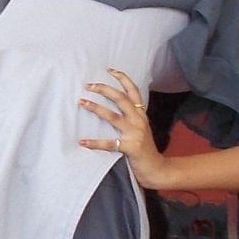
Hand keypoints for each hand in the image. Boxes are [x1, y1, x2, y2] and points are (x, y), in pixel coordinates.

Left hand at [78, 70, 165, 185]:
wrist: (157, 169)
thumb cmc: (144, 149)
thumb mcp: (141, 128)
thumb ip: (131, 117)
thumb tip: (113, 106)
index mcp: (141, 114)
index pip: (133, 91)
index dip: (123, 78)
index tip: (110, 70)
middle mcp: (139, 120)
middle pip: (121, 98)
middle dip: (104, 89)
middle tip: (89, 85)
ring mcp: (135, 133)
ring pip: (113, 116)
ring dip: (96, 108)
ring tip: (82, 102)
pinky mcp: (130, 147)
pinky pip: (109, 144)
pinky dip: (95, 143)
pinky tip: (82, 141)